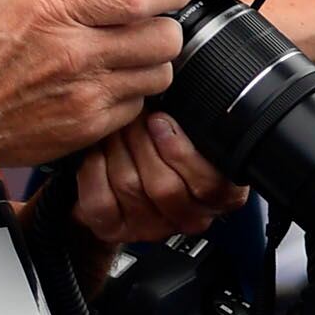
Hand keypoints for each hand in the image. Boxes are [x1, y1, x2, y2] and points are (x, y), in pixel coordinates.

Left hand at [70, 110, 245, 246]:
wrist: (130, 176)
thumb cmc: (165, 146)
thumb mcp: (195, 131)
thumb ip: (198, 122)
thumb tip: (182, 85)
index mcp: (220, 196)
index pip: (209, 184)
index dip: (181, 151)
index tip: (162, 120)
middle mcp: (189, 218)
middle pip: (165, 186)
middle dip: (142, 143)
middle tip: (133, 117)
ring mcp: (151, 228)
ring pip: (131, 187)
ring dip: (118, 149)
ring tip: (116, 129)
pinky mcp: (115, 230)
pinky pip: (101, 201)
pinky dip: (93, 170)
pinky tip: (97, 153)